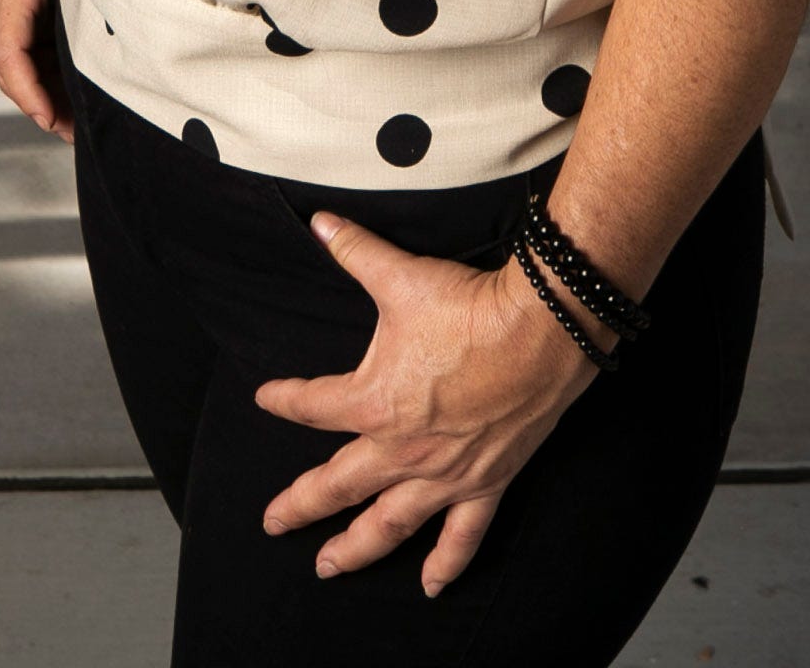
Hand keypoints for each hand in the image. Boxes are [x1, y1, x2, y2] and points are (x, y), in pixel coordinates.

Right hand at [0, 0, 72, 138]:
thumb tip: (111, 38)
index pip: (10, 55)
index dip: (28, 93)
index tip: (50, 121)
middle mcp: (7, 2)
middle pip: (12, 71)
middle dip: (41, 106)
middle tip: (73, 135)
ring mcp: (16, 10)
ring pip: (23, 71)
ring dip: (49, 100)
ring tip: (78, 128)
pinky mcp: (31, 17)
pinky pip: (35, 60)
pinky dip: (52, 85)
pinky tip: (76, 107)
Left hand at [251, 211, 602, 596]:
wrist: (542, 331)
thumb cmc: (472, 307)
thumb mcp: (402, 277)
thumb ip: (355, 251)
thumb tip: (320, 223)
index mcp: (374, 401)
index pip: (312, 406)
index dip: (284, 401)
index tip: (267, 398)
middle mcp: (403, 448)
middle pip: (338, 484)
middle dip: (301, 506)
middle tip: (274, 522)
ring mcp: (444, 473)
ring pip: (390, 523)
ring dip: (356, 548)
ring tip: (329, 567)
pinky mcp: (485, 481)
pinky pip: (462, 535)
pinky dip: (446, 563)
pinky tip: (430, 586)